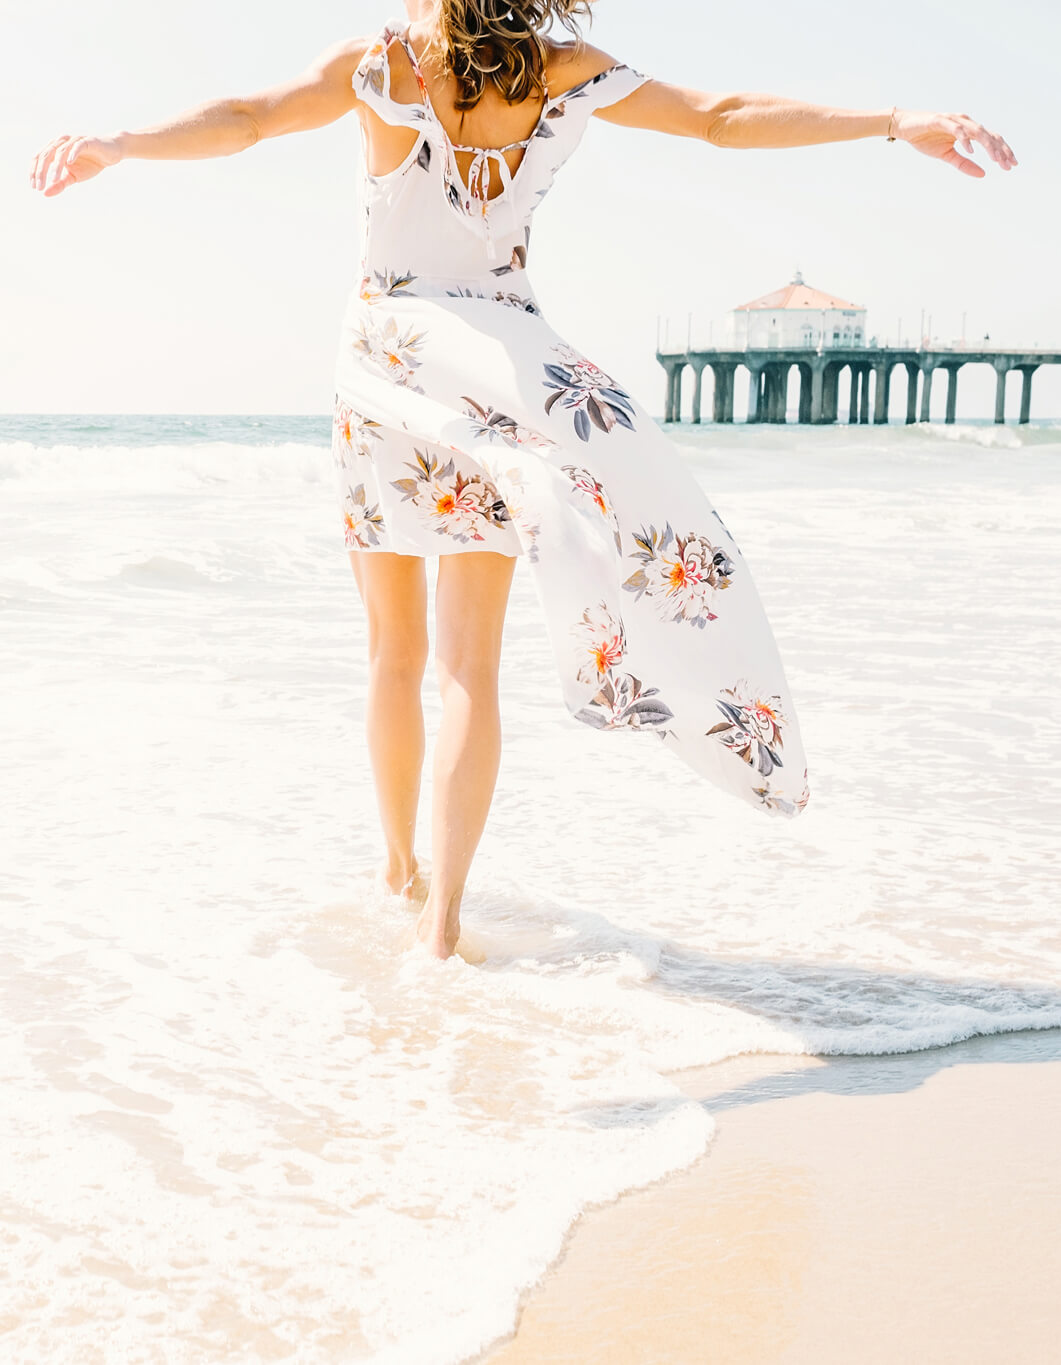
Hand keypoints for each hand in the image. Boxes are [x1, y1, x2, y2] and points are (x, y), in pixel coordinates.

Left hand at [30, 134, 121, 196]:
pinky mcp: (86, 141)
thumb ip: (59, 184)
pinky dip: (73, 154)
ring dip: (56, 166)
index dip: (34, 172)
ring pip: (60, 151)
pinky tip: (69, 163)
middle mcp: (61, 142)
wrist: (109, 154)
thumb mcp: (73, 177)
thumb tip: (45, 193)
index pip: (39, 158)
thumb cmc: (89, 164)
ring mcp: (73, 140)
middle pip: (46, 155)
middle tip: (40, 186)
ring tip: (54, 180)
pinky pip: (77, 146)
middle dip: (41, 171)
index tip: (35, 187)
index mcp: (54, 149)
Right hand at [891, 109, 1016, 176]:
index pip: (991, 139)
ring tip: (995, 158)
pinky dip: (965, 139)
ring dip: (987, 145)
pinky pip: (956, 129)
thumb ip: (964, 164)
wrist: (905, 128)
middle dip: (999, 150)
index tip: (1011, 166)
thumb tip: (983, 174)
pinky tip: (971, 151)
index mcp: (968, 130)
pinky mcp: (940, 120)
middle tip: (1007, 165)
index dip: (1002, 151)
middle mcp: (965, 122)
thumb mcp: (946, 156)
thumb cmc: (926, 139)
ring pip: (977, 131)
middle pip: (989, 135)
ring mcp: (954, 120)